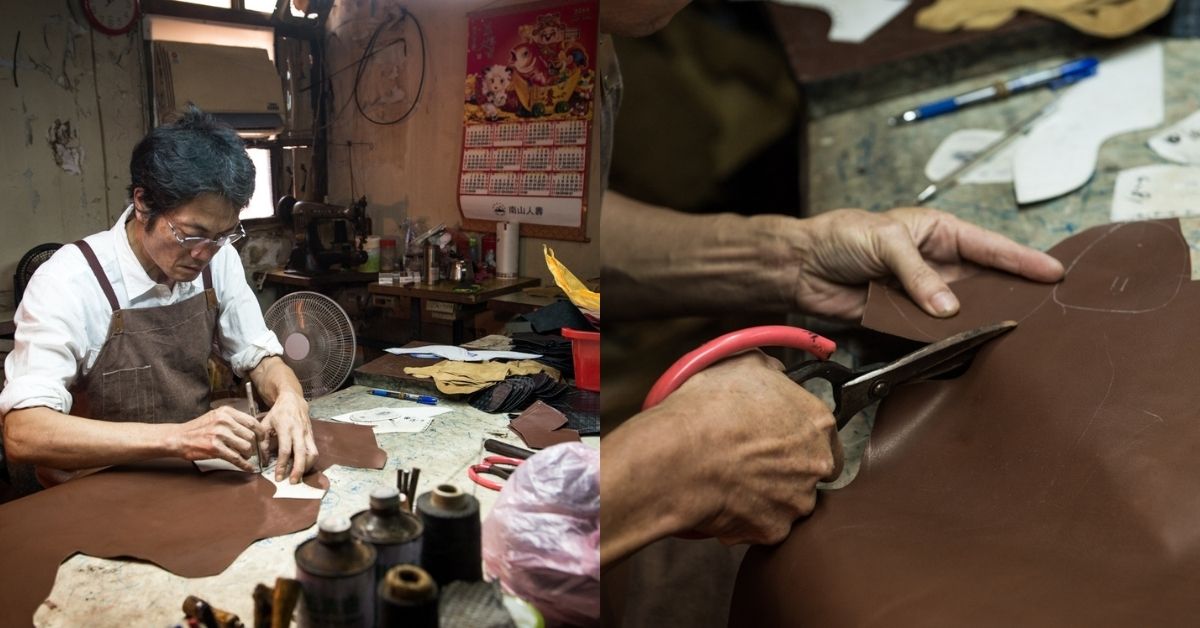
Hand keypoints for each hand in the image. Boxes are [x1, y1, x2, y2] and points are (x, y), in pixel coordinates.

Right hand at [169, 406, 267, 471]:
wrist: (178, 438)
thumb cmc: (198, 429)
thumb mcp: (216, 417)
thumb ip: (233, 421)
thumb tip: (253, 429)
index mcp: (226, 412)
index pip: (252, 421)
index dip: (261, 433)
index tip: (263, 439)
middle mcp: (224, 421)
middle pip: (251, 435)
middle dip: (255, 446)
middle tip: (254, 451)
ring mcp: (219, 434)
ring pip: (246, 447)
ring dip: (249, 455)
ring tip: (245, 456)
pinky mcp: (215, 448)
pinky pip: (236, 458)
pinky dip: (245, 465)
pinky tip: (248, 467)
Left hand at [261, 390, 317, 482]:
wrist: (293, 400)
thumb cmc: (277, 413)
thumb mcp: (265, 424)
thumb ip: (262, 442)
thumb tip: (263, 460)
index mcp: (286, 428)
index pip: (285, 450)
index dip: (282, 465)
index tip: (278, 477)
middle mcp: (299, 432)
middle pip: (301, 454)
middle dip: (298, 470)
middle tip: (292, 482)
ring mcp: (308, 434)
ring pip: (312, 454)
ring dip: (307, 467)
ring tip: (298, 476)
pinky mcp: (312, 436)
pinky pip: (314, 451)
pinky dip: (310, 462)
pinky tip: (303, 467)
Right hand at [660, 350, 842, 545]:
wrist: (681, 456)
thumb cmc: (709, 409)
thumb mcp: (743, 365)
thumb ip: (770, 371)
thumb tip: (773, 374)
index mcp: (817, 422)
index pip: (823, 434)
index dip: (797, 435)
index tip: (775, 435)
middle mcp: (816, 464)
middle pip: (810, 471)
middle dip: (787, 467)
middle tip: (752, 459)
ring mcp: (796, 501)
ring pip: (788, 501)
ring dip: (767, 494)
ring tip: (732, 479)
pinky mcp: (772, 531)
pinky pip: (762, 525)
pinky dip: (746, 517)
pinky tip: (723, 498)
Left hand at [784, 208, 1063, 318]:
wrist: (801, 266)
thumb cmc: (840, 237)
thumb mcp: (884, 241)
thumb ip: (917, 274)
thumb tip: (948, 307)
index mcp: (937, 232)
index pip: (989, 246)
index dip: (1022, 260)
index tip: (1053, 273)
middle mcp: (936, 262)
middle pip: (984, 281)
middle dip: (1011, 294)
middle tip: (1043, 310)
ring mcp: (922, 292)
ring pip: (962, 310)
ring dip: (980, 321)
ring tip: (1012, 332)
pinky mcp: (904, 317)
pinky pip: (932, 331)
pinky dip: (947, 339)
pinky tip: (966, 347)